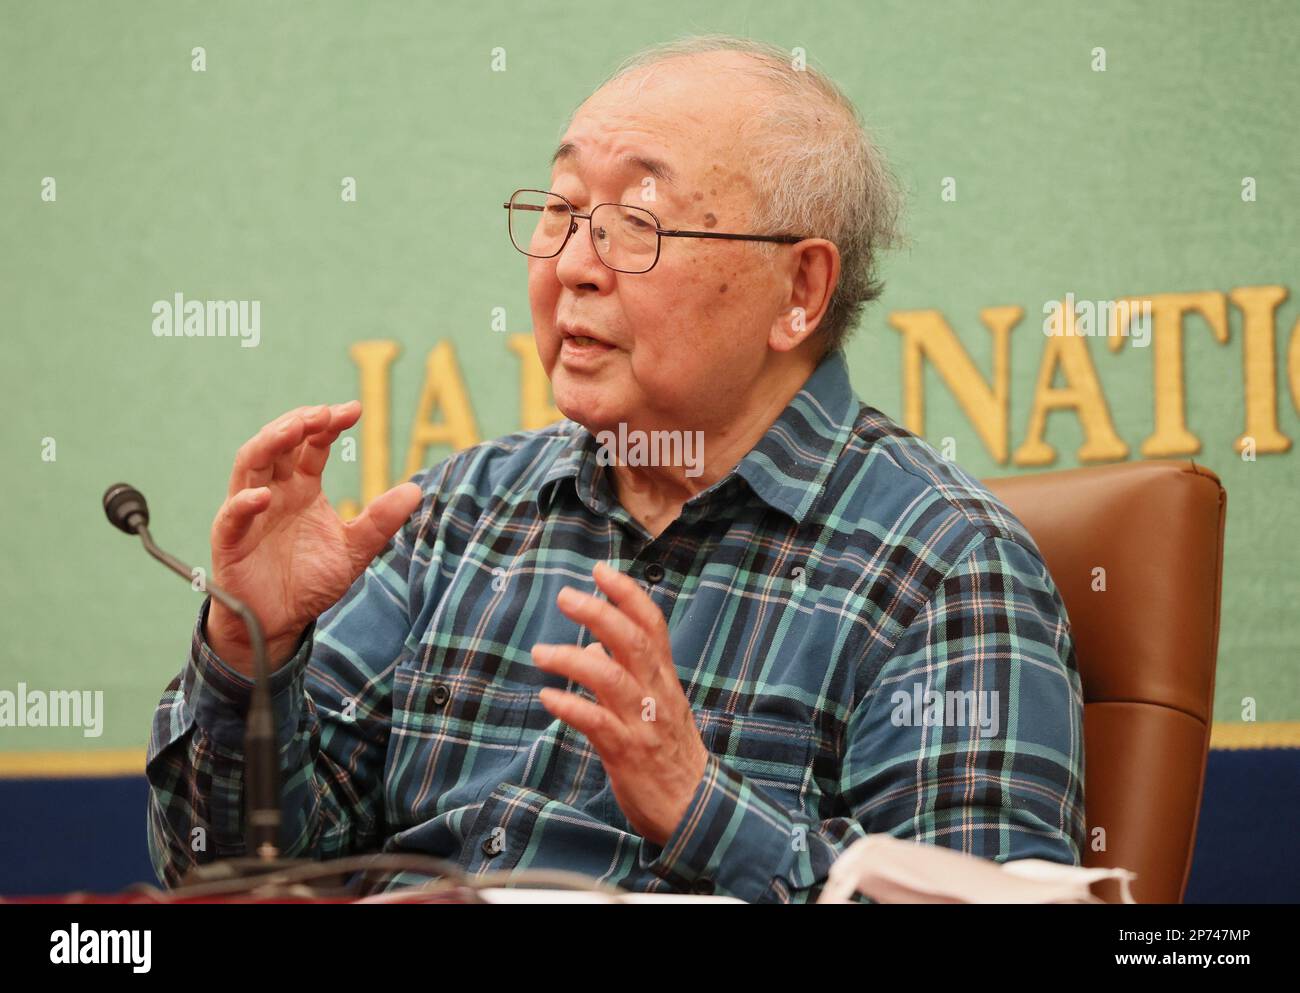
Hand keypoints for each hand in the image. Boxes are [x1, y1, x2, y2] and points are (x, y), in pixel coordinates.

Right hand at [206, 401, 423, 675]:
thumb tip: (416, 490)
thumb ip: (380, 521)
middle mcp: (274, 491)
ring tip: (294, 429)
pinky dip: (244, 503)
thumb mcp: (355, 550)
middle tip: (324, 413)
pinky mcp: (230, 541)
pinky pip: (232, 516)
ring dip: (269, 444)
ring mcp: (248, 513)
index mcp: (301, 488)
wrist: (280, 622)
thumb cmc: (311, 581)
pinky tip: (263, 496)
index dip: (328, 424)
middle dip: (298, 423)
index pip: (311, 445)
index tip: (354, 410)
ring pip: (249, 466)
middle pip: (278, 443)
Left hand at [530, 561, 709, 845]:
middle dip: (598, 613)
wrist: (695, 808)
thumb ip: (626, 674)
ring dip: (572, 659)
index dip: (627, 594)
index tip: (600, 570)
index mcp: (663, 678)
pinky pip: (597, 723)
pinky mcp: (627, 753)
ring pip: (611, 678)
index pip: (651, 624)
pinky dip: (571, 707)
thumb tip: (591, 649)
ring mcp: (642, 722)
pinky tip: (548, 698)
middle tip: (564, 596)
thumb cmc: (670, 753)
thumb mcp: (654, 707)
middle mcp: (656, 693)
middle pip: (631, 641)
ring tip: (540, 652)